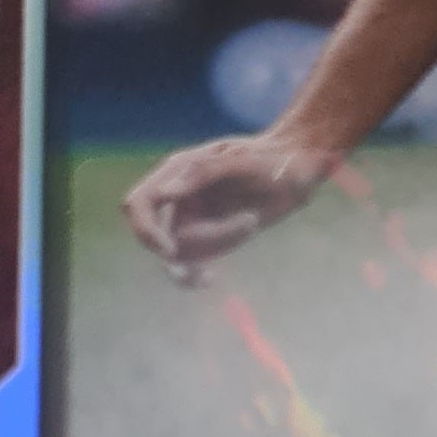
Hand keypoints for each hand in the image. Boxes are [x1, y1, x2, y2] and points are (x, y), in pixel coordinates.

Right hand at [122, 132, 331, 280]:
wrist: (297, 170)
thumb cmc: (270, 159)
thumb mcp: (239, 162)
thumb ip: (201, 174)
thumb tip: (164, 193)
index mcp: (178, 171)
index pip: (139, 203)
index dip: (145, 229)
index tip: (170, 249)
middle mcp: (179, 196)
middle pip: (156, 237)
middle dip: (186, 247)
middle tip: (220, 251)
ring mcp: (191, 219)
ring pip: (180, 252)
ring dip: (216, 244)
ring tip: (251, 222)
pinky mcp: (207, 239)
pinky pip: (191, 263)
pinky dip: (197, 273)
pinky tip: (211, 278)